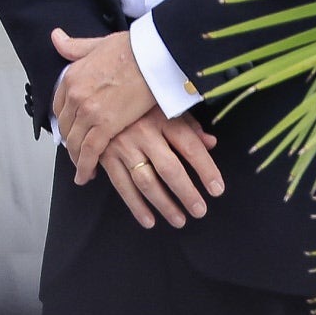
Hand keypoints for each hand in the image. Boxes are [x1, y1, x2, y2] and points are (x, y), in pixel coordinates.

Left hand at [50, 28, 156, 183]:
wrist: (153, 55)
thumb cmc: (132, 48)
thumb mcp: (97, 44)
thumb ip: (75, 46)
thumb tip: (55, 36)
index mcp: (71, 76)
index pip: (59, 105)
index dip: (64, 120)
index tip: (69, 129)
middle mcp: (74, 94)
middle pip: (65, 126)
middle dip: (69, 141)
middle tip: (76, 151)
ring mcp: (88, 111)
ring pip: (74, 141)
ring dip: (75, 158)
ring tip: (81, 169)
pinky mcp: (105, 126)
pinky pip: (88, 151)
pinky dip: (84, 167)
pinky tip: (85, 176)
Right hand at [99, 111, 223, 228]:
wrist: (98, 94)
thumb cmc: (139, 103)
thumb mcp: (166, 105)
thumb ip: (189, 125)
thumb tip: (211, 143)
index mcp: (162, 117)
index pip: (190, 146)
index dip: (206, 169)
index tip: (217, 189)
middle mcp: (143, 132)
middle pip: (169, 168)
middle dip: (186, 193)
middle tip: (199, 210)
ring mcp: (122, 145)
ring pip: (146, 181)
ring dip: (163, 204)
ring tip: (179, 220)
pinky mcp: (105, 156)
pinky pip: (121, 185)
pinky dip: (135, 206)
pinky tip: (149, 220)